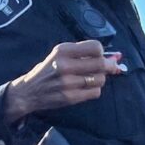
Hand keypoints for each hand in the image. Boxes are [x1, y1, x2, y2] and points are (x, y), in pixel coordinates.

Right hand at [5, 40, 121, 122]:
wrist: (28, 92)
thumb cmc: (47, 70)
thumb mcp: (60, 55)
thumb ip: (84, 53)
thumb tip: (116, 56)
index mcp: (62, 51)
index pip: (95, 47)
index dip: (102, 52)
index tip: (100, 55)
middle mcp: (64, 65)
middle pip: (101, 64)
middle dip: (109, 66)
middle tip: (109, 67)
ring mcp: (67, 83)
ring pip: (100, 79)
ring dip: (100, 79)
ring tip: (90, 78)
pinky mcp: (70, 97)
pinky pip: (95, 92)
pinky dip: (94, 90)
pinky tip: (86, 87)